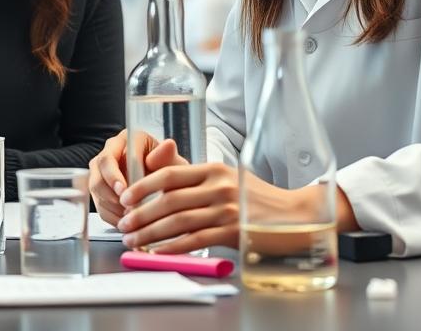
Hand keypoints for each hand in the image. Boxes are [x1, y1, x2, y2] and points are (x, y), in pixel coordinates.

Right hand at [88, 130, 170, 225]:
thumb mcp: (172, 163)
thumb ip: (168, 157)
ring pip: (97, 190)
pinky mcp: (101, 190)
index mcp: (126, 140)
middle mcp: (110, 152)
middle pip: (99, 173)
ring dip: (112, 207)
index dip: (115, 175)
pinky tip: (128, 222)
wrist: (165, 183)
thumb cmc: (168, 170)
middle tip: (126, 207)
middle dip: (111, 193)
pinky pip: (100, 205)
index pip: (111, 156)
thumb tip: (168, 145)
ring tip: (131, 217)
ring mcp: (102, 171)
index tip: (123, 190)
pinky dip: (113, 216)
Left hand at [113, 150, 360, 253]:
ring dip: (150, 233)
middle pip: (168, 200)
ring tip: (134, 241)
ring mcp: (226, 210)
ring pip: (177, 222)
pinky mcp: (233, 232)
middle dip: (140, 214)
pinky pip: (195, 240)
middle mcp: (218, 186)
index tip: (126, 198)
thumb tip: (157, 173)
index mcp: (213, 169)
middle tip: (123, 224)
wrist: (297, 215)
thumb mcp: (226, 177)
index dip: (143, 186)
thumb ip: (194, 177)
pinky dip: (172, 247)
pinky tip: (158, 252)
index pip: (168, 174)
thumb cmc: (257, 197)